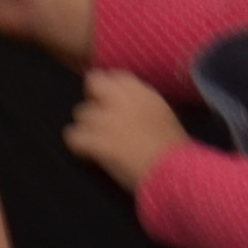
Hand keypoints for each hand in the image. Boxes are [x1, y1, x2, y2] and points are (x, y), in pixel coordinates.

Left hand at [66, 70, 185, 187]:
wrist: (174, 172)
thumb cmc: (173, 149)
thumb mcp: (163, 114)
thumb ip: (143, 103)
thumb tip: (125, 102)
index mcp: (142, 92)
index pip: (115, 76)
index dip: (108, 89)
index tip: (110, 102)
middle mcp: (122, 100)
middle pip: (93, 83)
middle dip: (93, 99)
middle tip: (99, 118)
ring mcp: (107, 120)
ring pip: (81, 113)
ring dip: (87, 126)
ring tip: (96, 141)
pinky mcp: (97, 142)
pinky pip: (73, 137)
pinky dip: (78, 145)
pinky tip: (87, 153)